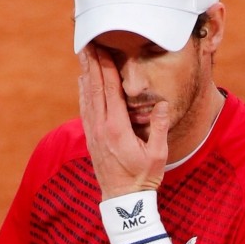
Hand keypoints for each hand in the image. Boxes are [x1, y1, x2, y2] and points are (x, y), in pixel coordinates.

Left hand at [78, 44, 169, 198]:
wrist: (123, 199)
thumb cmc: (144, 177)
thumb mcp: (157, 153)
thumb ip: (159, 127)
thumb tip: (161, 103)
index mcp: (117, 128)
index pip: (110, 90)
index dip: (105, 67)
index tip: (102, 49)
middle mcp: (101, 127)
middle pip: (95, 88)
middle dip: (92, 64)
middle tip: (87, 43)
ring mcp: (94, 133)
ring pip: (87, 97)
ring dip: (86, 74)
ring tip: (83, 55)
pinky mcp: (91, 138)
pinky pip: (85, 109)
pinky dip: (84, 92)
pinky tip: (83, 82)